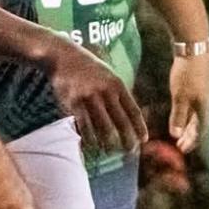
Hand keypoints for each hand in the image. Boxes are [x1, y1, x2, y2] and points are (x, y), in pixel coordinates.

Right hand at [45, 38, 146, 152]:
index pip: (133, 110)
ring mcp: (89, 97)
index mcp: (117, 84)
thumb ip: (119, 93)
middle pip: (121, 121)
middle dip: (127, 139)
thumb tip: (131, 115)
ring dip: (108, 143)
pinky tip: (92, 145)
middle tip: (130, 151)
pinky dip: (89, 138)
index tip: (144, 140)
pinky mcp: (74, 102)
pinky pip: (84, 125)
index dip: (140, 127)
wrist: (64, 56)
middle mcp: (105, 91)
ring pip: (103, 127)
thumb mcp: (109, 76)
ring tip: (110, 152)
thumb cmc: (89, 69)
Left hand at [169, 49, 208, 152]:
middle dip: (190, 135)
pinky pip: (196, 105)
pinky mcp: (201, 83)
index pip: (201, 131)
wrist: (194, 48)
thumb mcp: (180, 96)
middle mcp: (207, 102)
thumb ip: (178, 115)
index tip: (182, 149)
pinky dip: (188, 113)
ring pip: (198, 114)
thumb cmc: (188, 73)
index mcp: (204, 108)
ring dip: (189, 125)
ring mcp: (205, 92)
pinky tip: (182, 111)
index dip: (192, 141)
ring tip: (180, 132)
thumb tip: (175, 134)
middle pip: (200, 124)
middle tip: (180, 145)